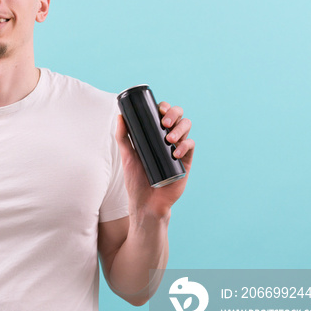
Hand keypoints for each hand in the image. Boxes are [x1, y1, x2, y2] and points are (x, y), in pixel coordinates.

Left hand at [116, 102, 194, 216]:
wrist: (146, 202)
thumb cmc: (136, 180)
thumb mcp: (127, 156)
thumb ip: (122, 137)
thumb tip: (120, 116)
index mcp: (156, 136)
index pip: (165, 115)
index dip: (166, 107)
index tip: (160, 108)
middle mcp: (169, 139)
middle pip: (179, 118)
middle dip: (175, 114)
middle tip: (165, 122)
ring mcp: (179, 149)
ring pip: (187, 128)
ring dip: (180, 128)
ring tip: (169, 138)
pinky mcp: (185, 162)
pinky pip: (190, 146)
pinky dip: (184, 145)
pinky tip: (175, 152)